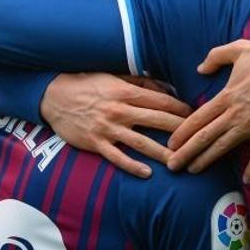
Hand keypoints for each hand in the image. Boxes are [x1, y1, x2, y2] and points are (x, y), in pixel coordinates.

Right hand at [40, 73, 191, 177]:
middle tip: (197, 140)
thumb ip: (139, 82)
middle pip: (158, 121)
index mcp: (125, 92)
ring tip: (179, 162)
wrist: (52, 96)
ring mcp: (107, 129)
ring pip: (142, 143)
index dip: (181, 109)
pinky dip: (132, 166)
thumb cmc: (86, 83)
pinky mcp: (95, 143)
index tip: (196, 116)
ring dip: (162, 153)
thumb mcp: (113, 76)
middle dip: (180, 131)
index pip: (161, 102)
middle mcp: (119, 111)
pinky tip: (148, 173)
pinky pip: (117, 157)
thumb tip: (164, 87)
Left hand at [166, 40, 249, 183]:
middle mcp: (235, 113)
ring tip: (193, 171)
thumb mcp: (237, 49)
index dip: (182, 133)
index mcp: (226, 96)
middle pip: (205, 137)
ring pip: (224, 147)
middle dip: (186, 153)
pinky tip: (248, 180)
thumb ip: (215, 57)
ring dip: (207, 160)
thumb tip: (199, 69)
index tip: (170, 144)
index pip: (198, 118)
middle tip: (172, 166)